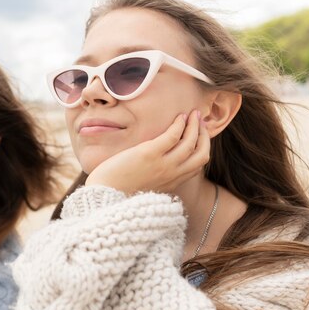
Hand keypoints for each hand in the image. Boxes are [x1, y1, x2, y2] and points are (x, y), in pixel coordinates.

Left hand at [85, 110, 209, 194]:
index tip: (199, 135)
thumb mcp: (145, 184)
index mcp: (171, 182)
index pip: (197, 165)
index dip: (202, 148)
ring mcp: (162, 165)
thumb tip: (158, 162)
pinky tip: (179, 117)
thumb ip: (157, 176)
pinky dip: (179, 124)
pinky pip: (172, 136)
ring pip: (190, 142)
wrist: (104, 194)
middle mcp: (171, 175)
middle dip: (204, 136)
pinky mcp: (150, 154)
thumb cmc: (119, 188)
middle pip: (201, 154)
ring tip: (193, 114)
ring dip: (195, 126)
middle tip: (200, 122)